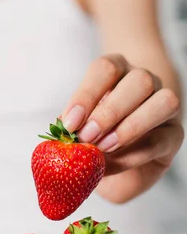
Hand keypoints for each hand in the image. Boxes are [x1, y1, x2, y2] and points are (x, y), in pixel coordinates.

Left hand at [61, 54, 183, 202]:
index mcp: (116, 72)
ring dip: (130, 127)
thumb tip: (59, 137)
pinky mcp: (174, 133)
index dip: (86, 94)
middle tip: (87, 137)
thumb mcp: (78, 128)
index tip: (69, 123)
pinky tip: (112, 165)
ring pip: (163, 101)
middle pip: (139, 80)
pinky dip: (135, 154)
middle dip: (110, 112)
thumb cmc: (94, 135)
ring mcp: (162, 104)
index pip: (106, 69)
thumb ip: (72, 129)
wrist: (120, 159)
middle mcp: (143, 82)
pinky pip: (163, 138)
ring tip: (103, 149)